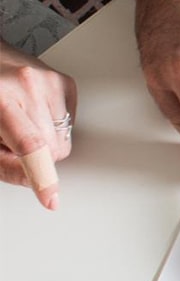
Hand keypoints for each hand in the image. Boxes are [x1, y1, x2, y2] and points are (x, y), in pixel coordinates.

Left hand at [0, 41, 76, 209]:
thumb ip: (2, 163)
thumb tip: (31, 180)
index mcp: (0, 99)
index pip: (30, 145)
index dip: (42, 175)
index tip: (50, 198)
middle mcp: (28, 86)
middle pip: (53, 148)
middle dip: (36, 155)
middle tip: (11, 139)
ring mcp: (49, 82)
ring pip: (65, 139)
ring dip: (46, 139)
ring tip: (20, 120)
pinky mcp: (64, 82)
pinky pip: (71, 123)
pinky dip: (55, 125)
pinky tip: (33, 111)